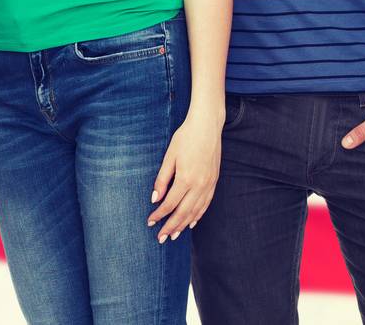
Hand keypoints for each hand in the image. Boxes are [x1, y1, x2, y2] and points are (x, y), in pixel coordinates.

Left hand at [147, 112, 220, 241]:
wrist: (207, 126)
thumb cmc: (185, 138)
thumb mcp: (169, 156)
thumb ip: (162, 179)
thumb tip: (155, 199)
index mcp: (186, 178)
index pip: (170, 204)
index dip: (159, 215)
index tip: (150, 222)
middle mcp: (199, 185)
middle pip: (183, 213)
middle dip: (171, 226)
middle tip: (160, 238)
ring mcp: (209, 185)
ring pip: (196, 211)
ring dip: (184, 225)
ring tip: (174, 235)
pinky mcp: (214, 182)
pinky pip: (206, 204)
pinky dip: (198, 215)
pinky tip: (191, 222)